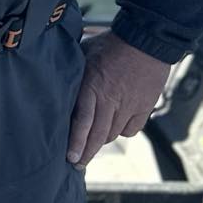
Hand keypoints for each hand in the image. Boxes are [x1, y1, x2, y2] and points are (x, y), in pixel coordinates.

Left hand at [67, 32, 169, 165]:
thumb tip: (55, 77)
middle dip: (86, 152)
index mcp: (92, 87)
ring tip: (93, 145)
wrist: (147, 39)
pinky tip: (116, 128)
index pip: (82, 122)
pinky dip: (122, 132)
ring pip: (113, 134)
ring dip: (102, 141)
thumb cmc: (112, 43)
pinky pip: (131, 129)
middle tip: (78, 163)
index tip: (70, 157)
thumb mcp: (85, 53)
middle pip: (97, 135)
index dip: (76, 143)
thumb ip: (74, 71)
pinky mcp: (144, 107)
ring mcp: (129, 106)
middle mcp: (110, 100)